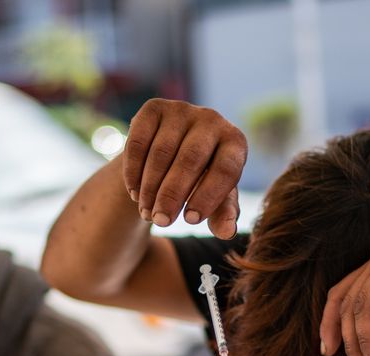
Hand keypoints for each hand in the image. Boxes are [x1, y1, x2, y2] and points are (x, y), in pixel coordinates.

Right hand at [123, 99, 247, 238]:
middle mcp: (212, 119)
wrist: (173, 153)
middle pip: (190, 160)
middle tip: (162, 222)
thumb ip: (223, 214)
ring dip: (151, 187)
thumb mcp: (216, 198)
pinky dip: (134, 171)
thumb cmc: (202, 181)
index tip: (190, 221)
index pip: (225, 168)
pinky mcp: (153, 108)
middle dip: (173, 195)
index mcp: (235, 142)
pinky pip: (139, 142)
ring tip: (147, 213)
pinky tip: (134, 193)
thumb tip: (227, 232)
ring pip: (162, 153)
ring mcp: (182, 110)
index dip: (208, 196)